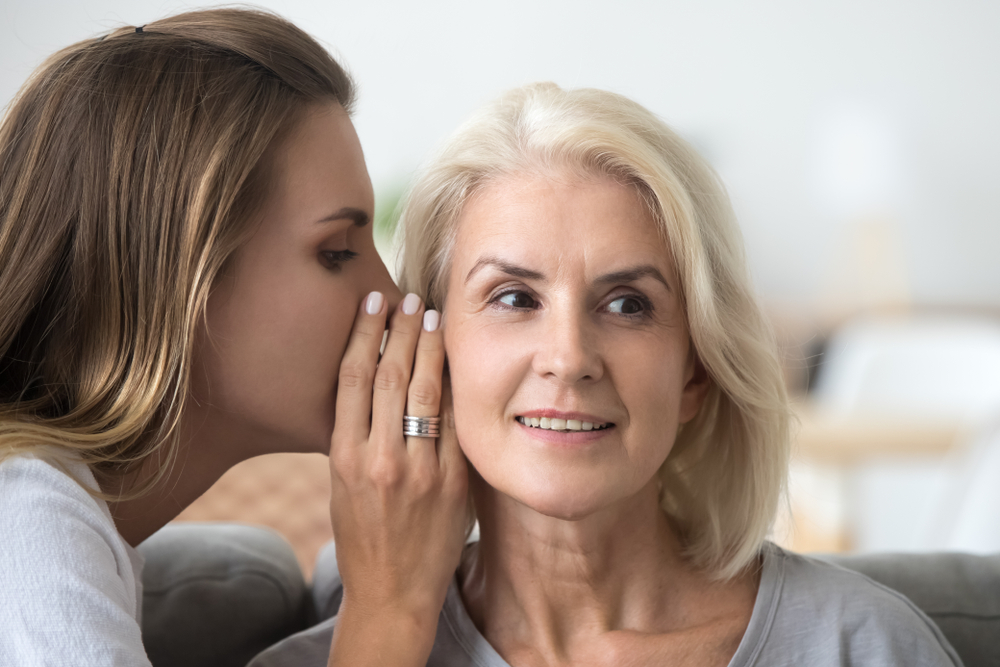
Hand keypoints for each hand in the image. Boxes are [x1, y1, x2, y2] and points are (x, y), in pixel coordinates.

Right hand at [327, 291, 467, 666]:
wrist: (393, 591)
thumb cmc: (362, 535)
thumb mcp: (341, 484)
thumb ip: (356, 435)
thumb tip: (376, 376)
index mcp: (344, 456)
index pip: (354, 379)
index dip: (365, 334)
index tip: (373, 304)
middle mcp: (379, 459)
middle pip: (391, 376)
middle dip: (402, 329)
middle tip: (409, 298)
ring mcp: (419, 471)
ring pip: (425, 393)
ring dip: (430, 348)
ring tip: (433, 316)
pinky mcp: (452, 483)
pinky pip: (455, 423)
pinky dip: (454, 388)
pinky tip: (456, 362)